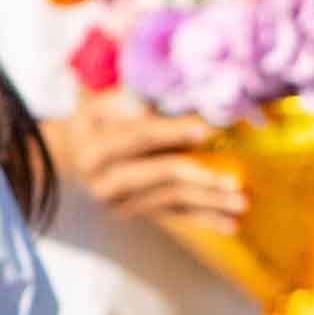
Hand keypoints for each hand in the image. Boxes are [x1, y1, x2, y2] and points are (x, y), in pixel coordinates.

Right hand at [51, 91, 257, 263]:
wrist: (71, 156)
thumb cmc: (92, 119)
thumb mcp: (96, 101)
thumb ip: (126, 96)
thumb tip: (166, 89)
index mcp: (95, 150)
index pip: (140, 138)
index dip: (173, 132)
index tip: (206, 129)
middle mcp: (106, 183)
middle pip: (160, 177)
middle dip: (200, 177)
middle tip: (233, 181)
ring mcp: (123, 203)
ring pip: (173, 201)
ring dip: (210, 202)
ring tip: (242, 203)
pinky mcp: (138, 213)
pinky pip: (176, 217)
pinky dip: (205, 220)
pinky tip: (232, 225)